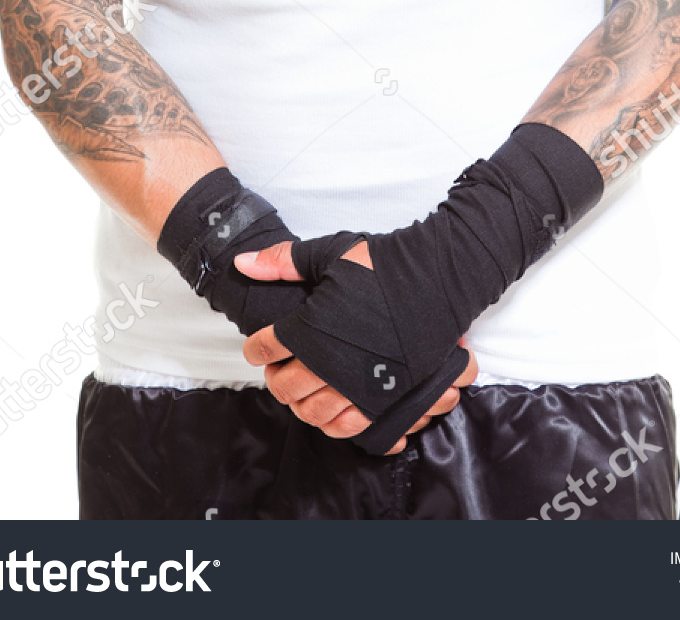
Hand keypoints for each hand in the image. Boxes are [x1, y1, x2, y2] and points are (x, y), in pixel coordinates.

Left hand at [237, 239, 477, 453]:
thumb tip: (242, 264)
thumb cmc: (383, 264)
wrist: (437, 277)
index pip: (266, 348)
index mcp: (311, 327)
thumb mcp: (330, 253)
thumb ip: (282, 262)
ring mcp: (358, 384)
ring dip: (300, 404)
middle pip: (286, 386)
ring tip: (302, 390)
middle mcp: (330, 362)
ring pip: (314, 412)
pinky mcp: (385, 397)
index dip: (257, 348)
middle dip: (275, 379)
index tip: (258, 346)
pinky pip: (348, 425)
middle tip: (278, 369)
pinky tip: (331, 409)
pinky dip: (332, 423)